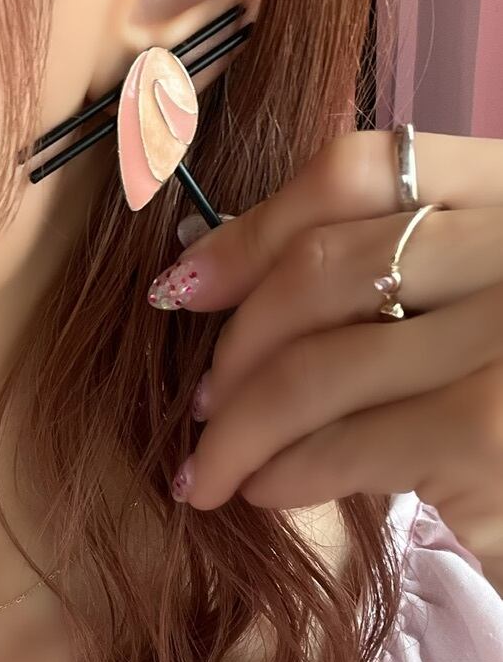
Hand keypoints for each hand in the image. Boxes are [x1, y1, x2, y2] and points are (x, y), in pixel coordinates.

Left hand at [149, 129, 502, 574]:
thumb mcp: (474, 308)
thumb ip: (389, 270)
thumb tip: (210, 266)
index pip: (361, 169)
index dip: (255, 224)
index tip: (189, 282)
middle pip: (324, 267)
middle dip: (236, 344)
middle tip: (201, 400)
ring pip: (317, 366)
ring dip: (238, 427)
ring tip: (211, 465)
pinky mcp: (487, 428)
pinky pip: (341, 444)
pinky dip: (282, 473)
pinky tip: (264, 491)